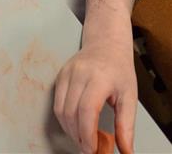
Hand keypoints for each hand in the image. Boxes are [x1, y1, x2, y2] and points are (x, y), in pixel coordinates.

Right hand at [54, 30, 136, 153]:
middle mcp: (79, 73)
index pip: (87, 109)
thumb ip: (126, 126)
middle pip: (70, 112)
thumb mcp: (129, 96)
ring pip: (60, 109)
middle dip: (78, 136)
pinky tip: (76, 125)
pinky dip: (64, 119)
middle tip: (89, 149)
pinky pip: (57, 103)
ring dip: (69, 130)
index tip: (93, 149)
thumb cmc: (119, 69)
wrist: (105, 43)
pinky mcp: (60, 75)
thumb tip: (126, 151)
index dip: (87, 133)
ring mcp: (67, 73)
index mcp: (99, 77)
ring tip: (83, 139)